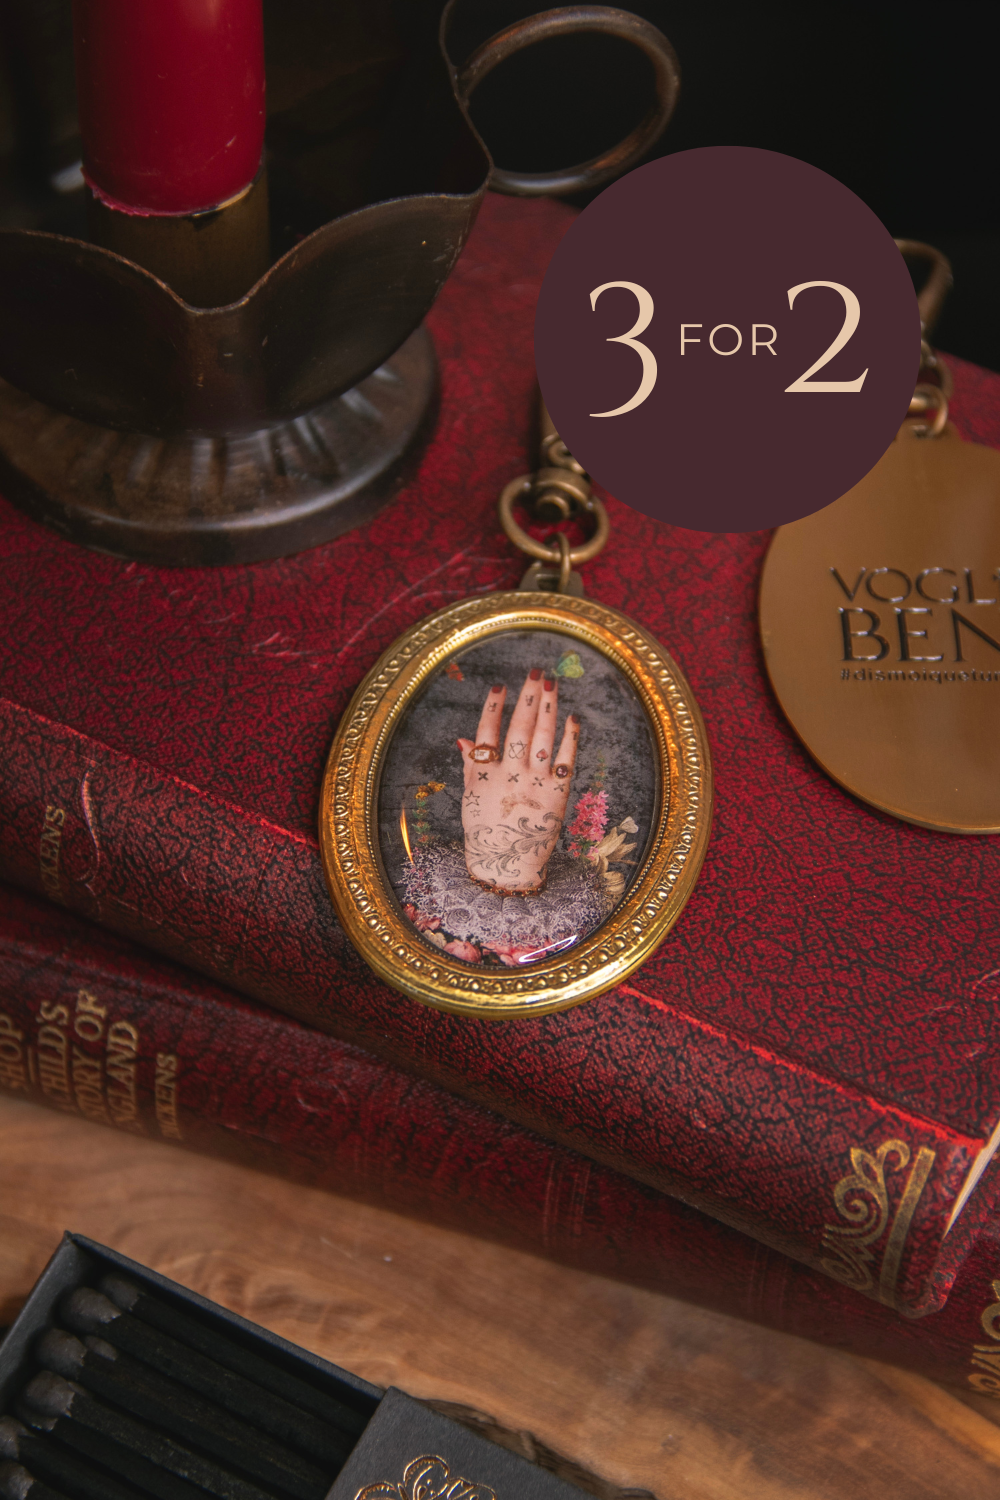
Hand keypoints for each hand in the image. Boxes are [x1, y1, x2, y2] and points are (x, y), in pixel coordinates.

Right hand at [456, 669, 579, 892]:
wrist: (508, 865)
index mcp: (486, 775)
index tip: (500, 686)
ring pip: (544, 738)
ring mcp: (536, 783)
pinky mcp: (558, 793)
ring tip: (552, 685)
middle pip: (520, 728)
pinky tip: (573, 717)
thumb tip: (464, 739)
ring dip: (549, 709)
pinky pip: (567, 759)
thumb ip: (471, 766)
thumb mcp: (472, 797)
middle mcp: (511, 775)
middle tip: (535, 673)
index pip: (488, 733)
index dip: (493, 708)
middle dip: (528, 698)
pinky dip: (571, 738)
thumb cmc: (486, 829)